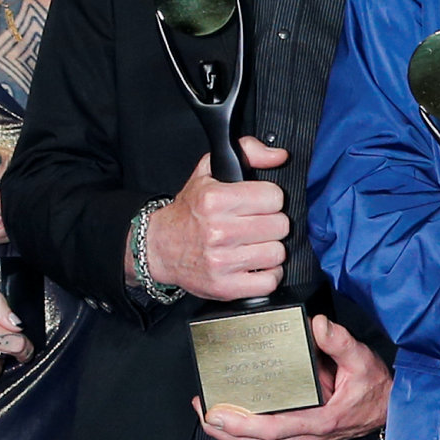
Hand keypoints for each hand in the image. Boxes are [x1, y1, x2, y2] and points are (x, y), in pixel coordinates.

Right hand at [146, 139, 290, 300]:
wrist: (159, 247)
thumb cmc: (189, 211)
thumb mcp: (209, 171)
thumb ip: (247, 152)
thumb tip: (279, 156)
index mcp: (215, 200)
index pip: (274, 197)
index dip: (270, 199)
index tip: (259, 204)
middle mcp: (218, 231)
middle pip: (280, 225)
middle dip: (272, 223)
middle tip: (256, 224)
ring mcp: (222, 262)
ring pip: (277, 253)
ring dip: (270, 249)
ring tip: (254, 244)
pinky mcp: (225, 286)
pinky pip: (269, 281)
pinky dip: (268, 274)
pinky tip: (255, 265)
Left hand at [199, 316, 387, 439]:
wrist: (391, 409)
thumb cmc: (376, 389)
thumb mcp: (362, 360)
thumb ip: (340, 342)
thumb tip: (318, 325)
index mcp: (318, 421)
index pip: (270, 430)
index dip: (239, 425)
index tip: (216, 413)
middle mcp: (306, 437)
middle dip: (223, 431)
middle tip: (201, 408)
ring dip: (230, 434)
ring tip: (208, 412)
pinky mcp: (301, 437)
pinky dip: (244, 432)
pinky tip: (232, 416)